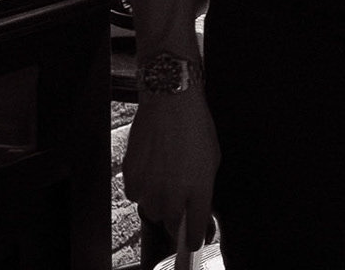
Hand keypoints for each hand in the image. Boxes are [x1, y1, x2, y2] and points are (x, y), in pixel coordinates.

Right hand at [122, 91, 219, 252]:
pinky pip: (136, 195)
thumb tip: (199, 211)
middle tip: (179, 201)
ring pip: (151, 212)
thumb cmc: (195, 127)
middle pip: (171, 224)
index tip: (194, 242)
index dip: (194, 239)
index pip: (194, 229)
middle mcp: (173, 193)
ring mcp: (150, 186)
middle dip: (177, 219)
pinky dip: (142, 188)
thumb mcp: (211, 159)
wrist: (170, 102)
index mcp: (198, 189)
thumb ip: (204, 189)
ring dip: (158, 203)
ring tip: (165, 179)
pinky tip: (151, 170)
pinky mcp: (132, 177)